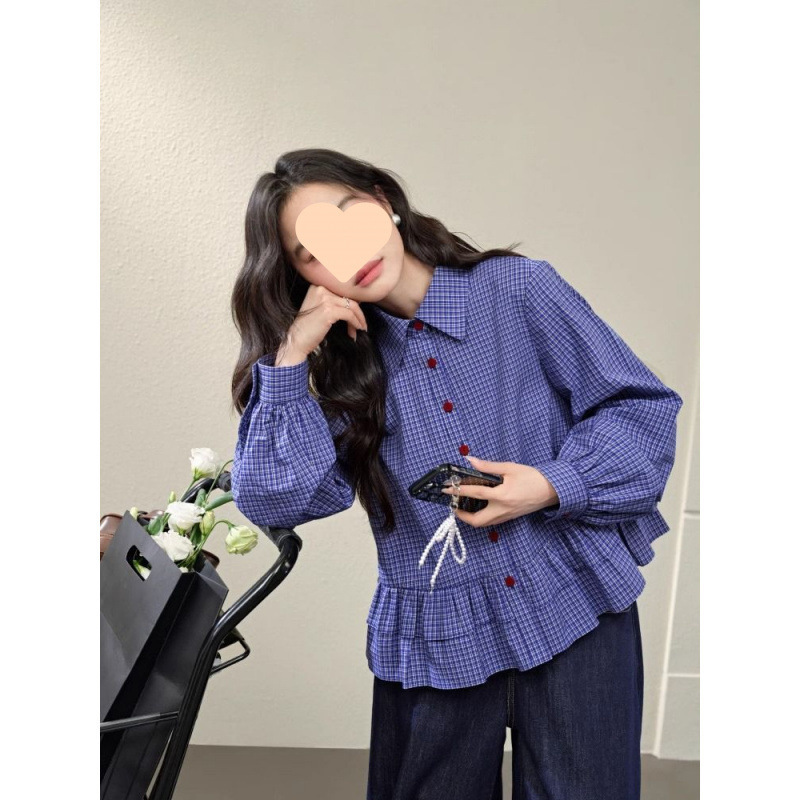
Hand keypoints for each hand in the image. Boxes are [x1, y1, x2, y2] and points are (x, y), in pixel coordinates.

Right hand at [283, 284, 368, 357]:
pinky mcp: (329, 310)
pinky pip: (349, 315)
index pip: (342, 291)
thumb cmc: (308, 327)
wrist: (296, 340)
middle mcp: (321, 289)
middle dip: (357, 313)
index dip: (353, 303)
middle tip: (361, 324)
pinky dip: (355, 323)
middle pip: (348, 298)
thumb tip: (357, 303)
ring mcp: (324, 299)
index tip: (358, 315)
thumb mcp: (320, 308)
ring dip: (358, 319)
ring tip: (360, 329)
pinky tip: (355, 330)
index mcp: (317, 286)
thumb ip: (333, 301)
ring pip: (352, 306)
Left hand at [440, 455, 559, 527]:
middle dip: (462, 516)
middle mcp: (503, 510)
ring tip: (462, 506)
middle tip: (454, 505)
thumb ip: (488, 466)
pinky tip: (478, 507)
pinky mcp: (510, 517)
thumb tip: (470, 461)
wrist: (551, 490)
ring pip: (484, 523)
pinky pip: (491, 521)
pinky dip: (481, 516)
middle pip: (477, 521)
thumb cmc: (531, 477)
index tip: (446, 489)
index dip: (458, 490)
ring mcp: (507, 516)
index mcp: (502, 496)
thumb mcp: (509, 468)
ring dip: (471, 518)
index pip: (475, 493)